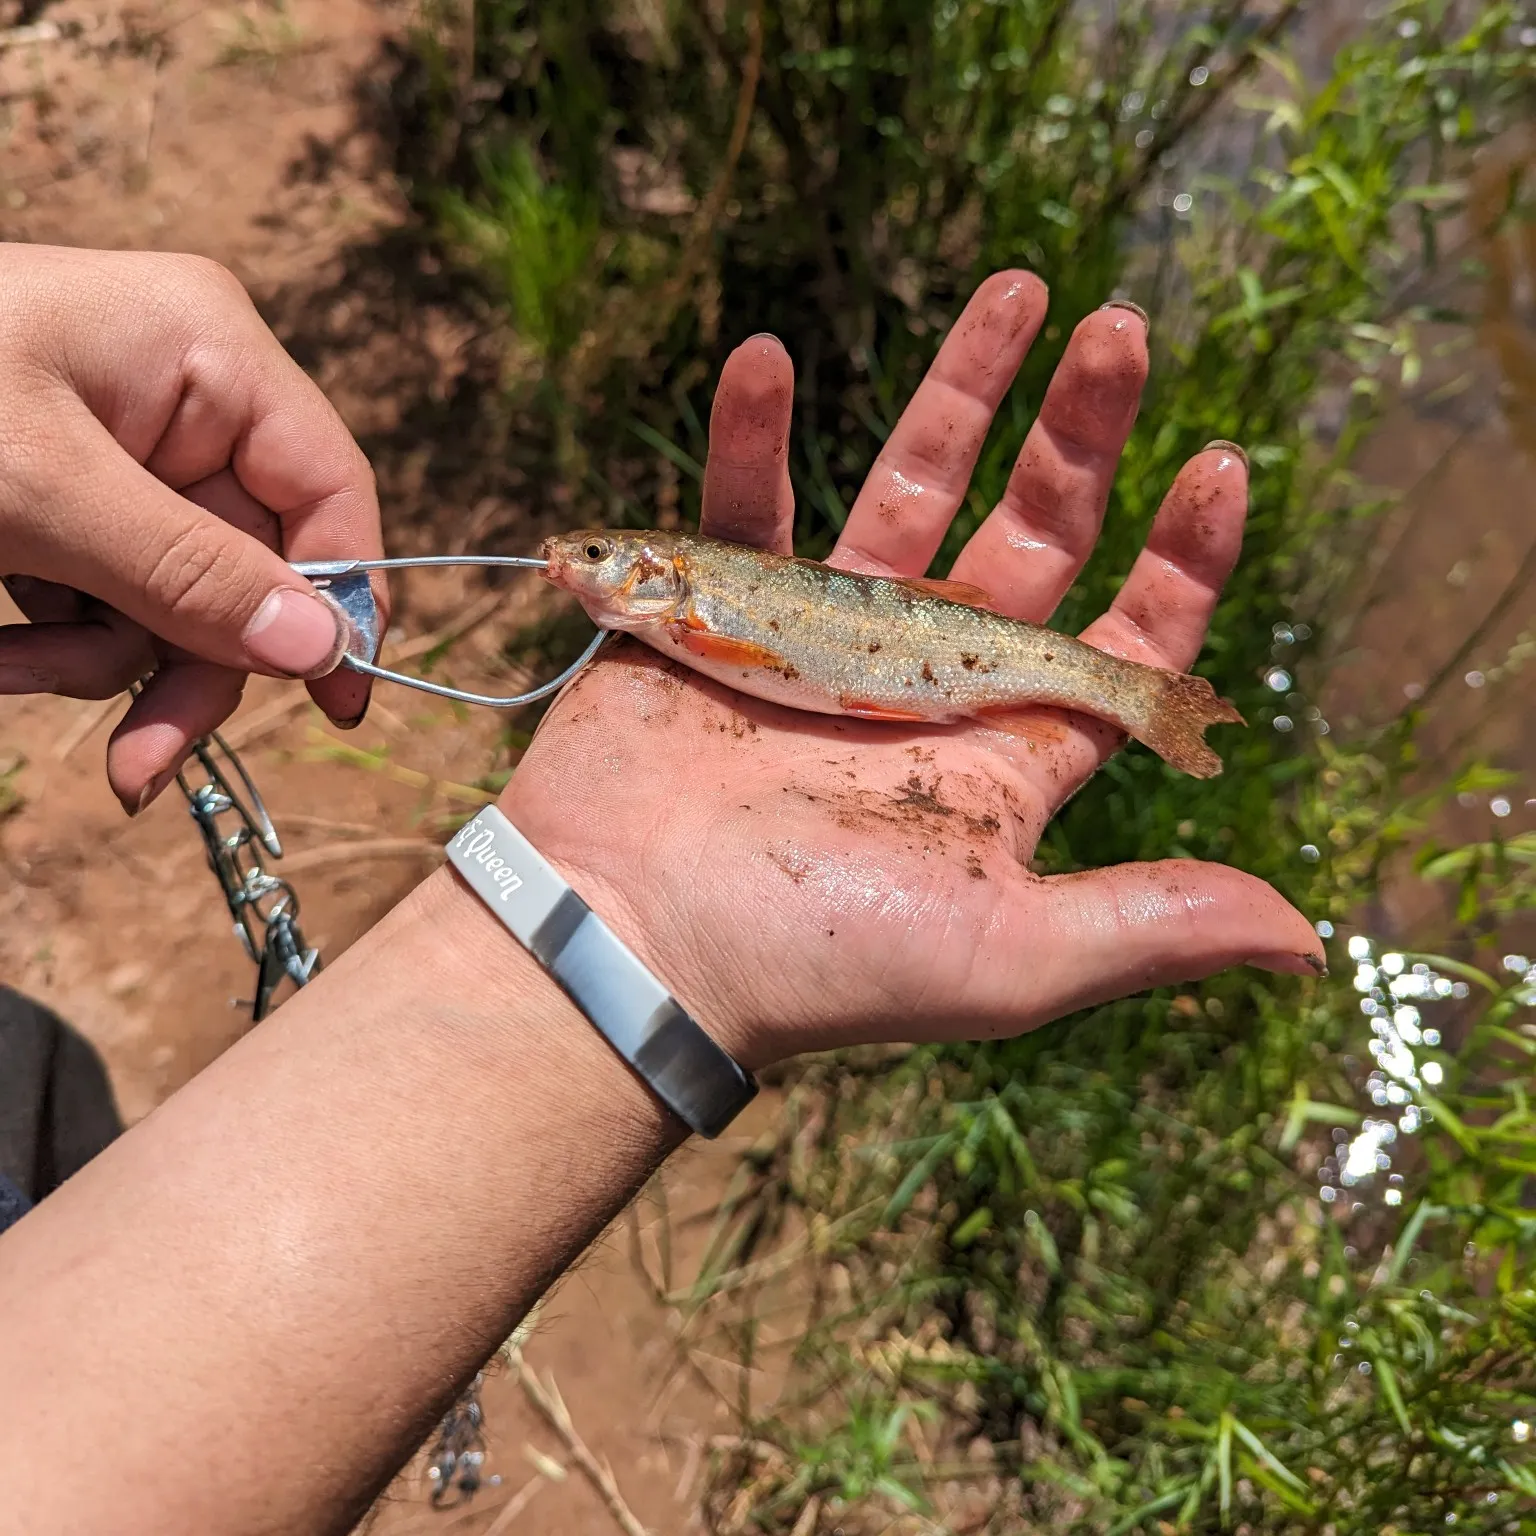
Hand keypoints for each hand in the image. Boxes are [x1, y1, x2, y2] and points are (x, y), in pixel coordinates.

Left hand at [0, 244, 386, 813]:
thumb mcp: (39, 491)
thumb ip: (187, 572)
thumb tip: (324, 651)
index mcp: (208, 353)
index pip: (327, 490)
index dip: (342, 599)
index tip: (334, 706)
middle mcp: (186, 401)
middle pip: (251, 567)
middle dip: (184, 664)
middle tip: (135, 768)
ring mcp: (129, 452)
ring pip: (179, 600)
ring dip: (100, 661)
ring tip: (2, 667)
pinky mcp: (74, 500)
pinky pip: (112, 598)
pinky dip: (56, 641)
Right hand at [502, 271, 1322, 1069]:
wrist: (631, 943)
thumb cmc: (818, 957)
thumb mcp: (1004, 957)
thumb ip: (1145, 927)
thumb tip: (1304, 940)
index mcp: (1000, 753)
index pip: (1119, 647)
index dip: (1180, 561)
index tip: (1220, 465)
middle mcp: (927, 684)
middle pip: (1028, 539)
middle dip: (1080, 438)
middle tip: (1122, 330)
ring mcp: (824, 637)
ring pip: (905, 493)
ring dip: (959, 391)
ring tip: (1017, 289)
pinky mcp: (720, 611)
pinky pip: (744, 502)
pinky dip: (752, 434)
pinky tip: (766, 358)